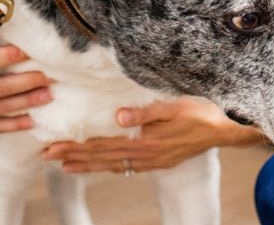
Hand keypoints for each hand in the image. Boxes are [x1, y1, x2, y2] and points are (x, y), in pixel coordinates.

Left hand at [42, 98, 257, 172]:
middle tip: (46, 156)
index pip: (102, 145)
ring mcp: (152, 160)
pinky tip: (99, 166)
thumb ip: (146, 112)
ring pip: (112, 164)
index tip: (53, 146)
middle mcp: (145, 155)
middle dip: (73, 156)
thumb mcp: (176, 106)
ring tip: (64, 165)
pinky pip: (127, 167)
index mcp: (145, 141)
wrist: (227, 130)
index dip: (76, 146)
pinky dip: (108, 167)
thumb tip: (117, 115)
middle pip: (102, 156)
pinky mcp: (159, 161)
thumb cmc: (202, 112)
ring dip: (86, 164)